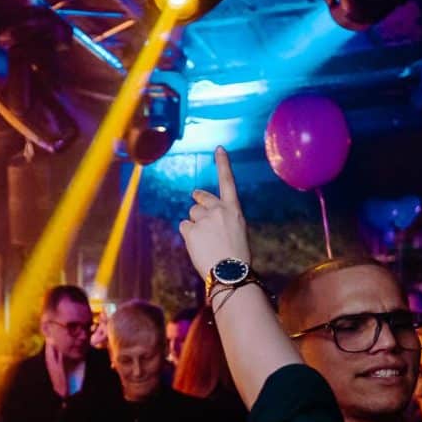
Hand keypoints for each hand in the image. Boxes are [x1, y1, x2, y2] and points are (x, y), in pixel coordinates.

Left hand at [178, 147, 250, 280]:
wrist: (230, 273)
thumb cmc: (236, 257)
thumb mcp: (237, 232)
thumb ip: (224, 219)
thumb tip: (206, 218)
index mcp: (234, 209)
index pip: (228, 181)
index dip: (222, 163)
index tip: (218, 148)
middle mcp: (218, 209)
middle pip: (201, 199)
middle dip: (197, 200)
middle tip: (195, 198)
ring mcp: (204, 219)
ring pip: (191, 214)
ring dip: (194, 223)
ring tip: (203, 240)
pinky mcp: (191, 230)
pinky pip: (184, 226)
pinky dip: (188, 234)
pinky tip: (197, 245)